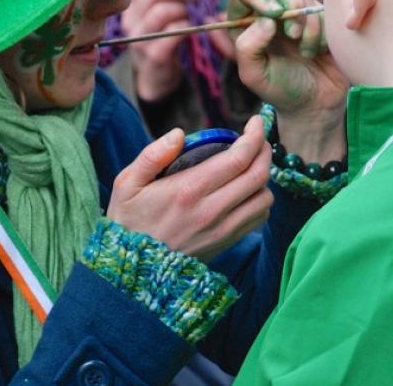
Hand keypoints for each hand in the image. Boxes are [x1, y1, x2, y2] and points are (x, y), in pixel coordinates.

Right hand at [108, 115, 273, 262]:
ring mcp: (222, 229)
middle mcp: (211, 210)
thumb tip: (179, 133)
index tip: (254, 122)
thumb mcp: (127, 184)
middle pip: (258, 175)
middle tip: (257, 139)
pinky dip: (260, 199)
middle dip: (264, 150)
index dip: (254, 136)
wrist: (134, 270)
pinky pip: (259, 217)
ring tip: (250, 164)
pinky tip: (246, 190)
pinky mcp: (227, 242)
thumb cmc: (129, 220)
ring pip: (264, 197)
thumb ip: (152, 155)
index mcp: (189, 189)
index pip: (238, 158)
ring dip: (263, 177)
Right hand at [122, 0, 200, 100]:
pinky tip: (190, 29)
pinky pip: (173, 32)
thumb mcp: (155, 13)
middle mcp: (130, 20)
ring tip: (190, 14)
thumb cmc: (160, 38)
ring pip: (162, 10)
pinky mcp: (154, 55)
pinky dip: (187, 26)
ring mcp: (140, 39)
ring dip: (183, 8)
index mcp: (129, 6)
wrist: (156, 76)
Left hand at [231, 0, 347, 160]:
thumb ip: (247, 47)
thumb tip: (265, 20)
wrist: (315, 104)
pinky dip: (322, 32)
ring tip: (305, 52)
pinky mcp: (320, 20)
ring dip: (307, 26)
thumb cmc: (279, 89)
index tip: (272, 13)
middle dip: (288, 1)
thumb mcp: (253, 75)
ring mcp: (296, 15)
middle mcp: (270, 14)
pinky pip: (323, 11)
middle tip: (293, 32)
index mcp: (246, 23)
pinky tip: (318, 52)